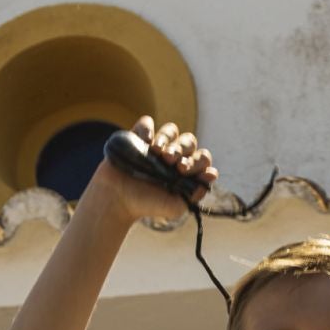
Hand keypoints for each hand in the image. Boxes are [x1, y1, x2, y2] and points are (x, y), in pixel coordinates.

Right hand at [76, 116, 216, 227]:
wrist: (118, 201)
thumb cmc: (147, 205)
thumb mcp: (175, 206)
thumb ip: (195, 194)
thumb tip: (211, 174)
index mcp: (186, 169)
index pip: (202, 157)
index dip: (197, 161)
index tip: (183, 171)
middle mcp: (174, 154)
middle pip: (188, 141)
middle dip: (183, 149)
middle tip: (171, 162)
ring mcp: (155, 145)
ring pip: (171, 130)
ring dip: (167, 139)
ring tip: (158, 153)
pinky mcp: (137, 138)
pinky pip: (146, 123)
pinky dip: (148, 128)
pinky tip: (146, 141)